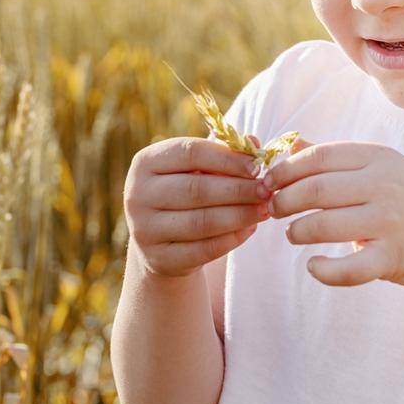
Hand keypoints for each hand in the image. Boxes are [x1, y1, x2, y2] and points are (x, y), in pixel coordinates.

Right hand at [123, 136, 271, 277]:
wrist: (161, 243)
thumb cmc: (186, 193)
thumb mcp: (198, 169)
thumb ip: (224, 153)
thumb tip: (254, 144)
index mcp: (146, 162)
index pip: (190, 153)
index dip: (227, 159)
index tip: (257, 166)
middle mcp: (137, 195)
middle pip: (196, 189)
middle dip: (238, 189)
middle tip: (266, 190)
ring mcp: (144, 230)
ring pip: (201, 222)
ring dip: (240, 215)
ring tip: (265, 209)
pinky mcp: (159, 259)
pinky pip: (203, 250)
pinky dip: (231, 239)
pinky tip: (250, 228)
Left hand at [258, 138, 403, 293]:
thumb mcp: (379, 169)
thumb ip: (334, 158)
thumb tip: (289, 143)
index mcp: (379, 157)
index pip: (319, 157)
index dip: (285, 170)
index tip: (268, 182)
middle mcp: (385, 185)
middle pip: (315, 189)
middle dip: (285, 200)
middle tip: (275, 209)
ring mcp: (390, 222)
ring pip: (323, 226)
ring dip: (298, 232)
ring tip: (293, 233)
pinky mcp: (392, 258)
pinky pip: (347, 269)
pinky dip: (322, 270)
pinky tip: (313, 265)